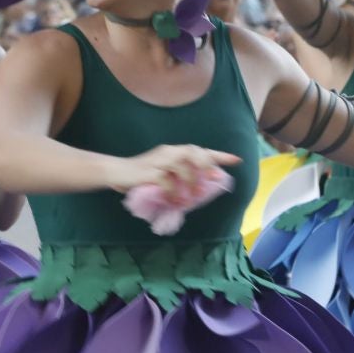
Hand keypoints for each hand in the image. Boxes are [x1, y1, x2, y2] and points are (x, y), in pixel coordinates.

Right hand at [108, 143, 241, 195]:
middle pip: (193, 152)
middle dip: (206, 165)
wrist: (116, 172)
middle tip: (214, 180)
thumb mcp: (164, 175)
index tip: (237, 160)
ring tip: (193, 197)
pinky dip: (173, 192)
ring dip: (191, 181)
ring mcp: (158, 161)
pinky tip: (175, 201)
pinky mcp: (148, 172)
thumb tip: (201, 191)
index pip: (200, 150)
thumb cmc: (141, 176)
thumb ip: (180, 180)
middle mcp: (168, 152)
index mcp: (174, 152)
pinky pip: (166, 180)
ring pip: (181, 163)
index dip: (219, 156)